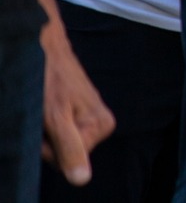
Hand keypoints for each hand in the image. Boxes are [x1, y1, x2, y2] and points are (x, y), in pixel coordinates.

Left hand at [40, 19, 112, 184]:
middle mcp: (101, 123)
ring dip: (43, 129)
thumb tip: (82, 180)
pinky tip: (46, 105)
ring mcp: (88, 117)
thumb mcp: (55, 117)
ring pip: (57, 142)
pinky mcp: (78, 111)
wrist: (44, 45)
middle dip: (45, 138)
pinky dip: (45, 122)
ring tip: (44, 105)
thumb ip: (69, 149)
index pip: (65, 162)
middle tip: (43, 113)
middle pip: (63, 152)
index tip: (46, 123)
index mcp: (102, 127)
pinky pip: (57, 130)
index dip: (47, 148)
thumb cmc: (49, 78)